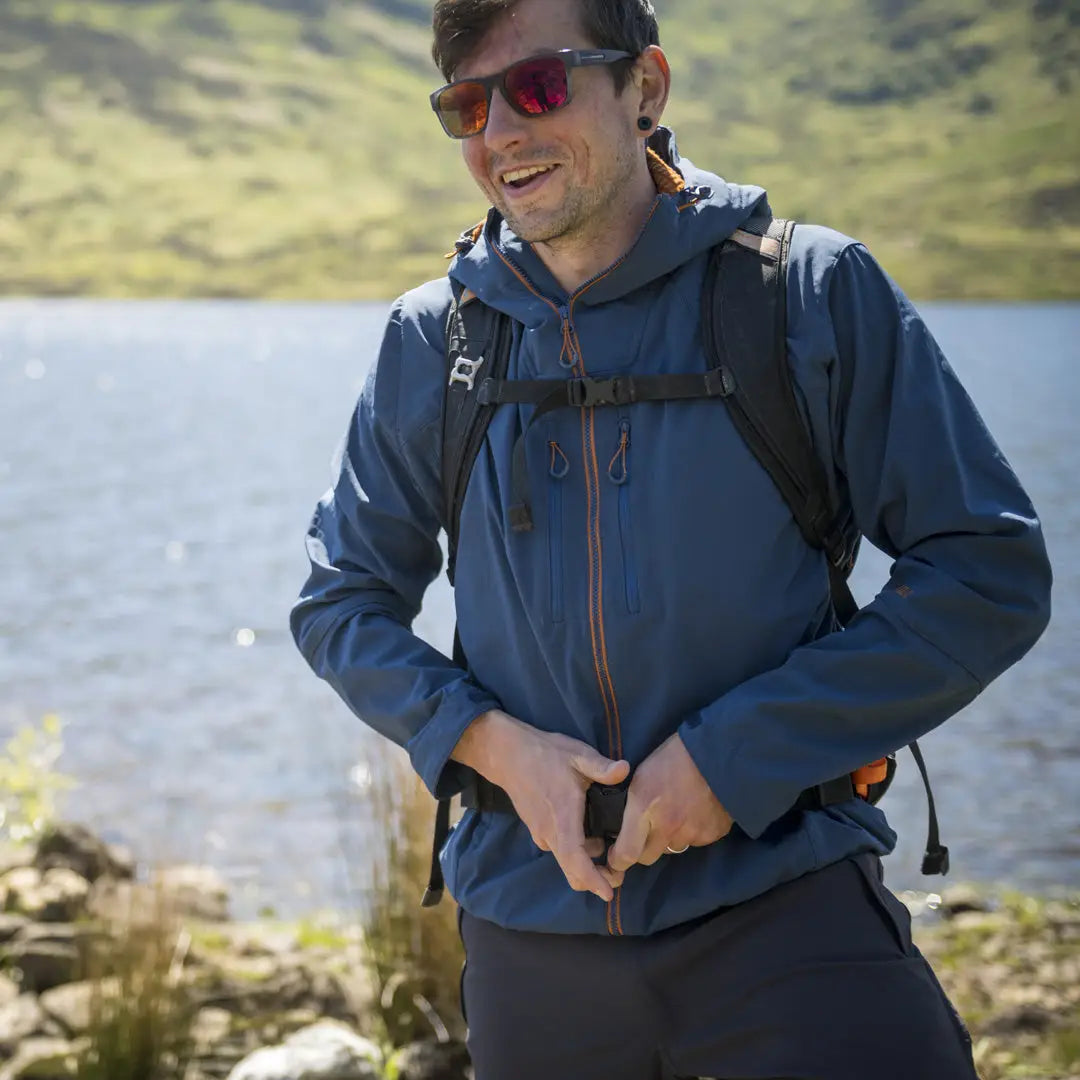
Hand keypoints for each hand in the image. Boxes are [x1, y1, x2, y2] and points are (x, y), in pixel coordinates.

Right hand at [452, 710, 629, 900]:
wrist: (508, 754)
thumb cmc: (544, 754)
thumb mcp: (578, 755)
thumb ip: (602, 767)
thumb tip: (626, 769)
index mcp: (563, 819)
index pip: (576, 860)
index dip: (592, 880)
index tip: (608, 893)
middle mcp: (550, 833)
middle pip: (571, 870)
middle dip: (595, 878)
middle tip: (618, 873)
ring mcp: (541, 833)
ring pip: (565, 859)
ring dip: (586, 861)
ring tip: (607, 846)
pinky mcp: (537, 829)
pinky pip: (558, 848)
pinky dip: (575, 850)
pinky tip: (589, 832)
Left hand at [606, 733, 732, 878]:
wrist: (717, 752)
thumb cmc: (674, 756)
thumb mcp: (642, 775)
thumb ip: (633, 806)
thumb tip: (623, 827)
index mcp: (644, 807)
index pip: (626, 853)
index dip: (617, 860)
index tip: (614, 857)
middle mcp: (667, 826)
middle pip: (647, 858)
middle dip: (642, 850)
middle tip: (644, 835)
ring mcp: (691, 833)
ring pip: (672, 849)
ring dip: (669, 838)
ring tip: (675, 813)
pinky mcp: (712, 834)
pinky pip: (695, 842)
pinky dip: (692, 832)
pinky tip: (694, 811)